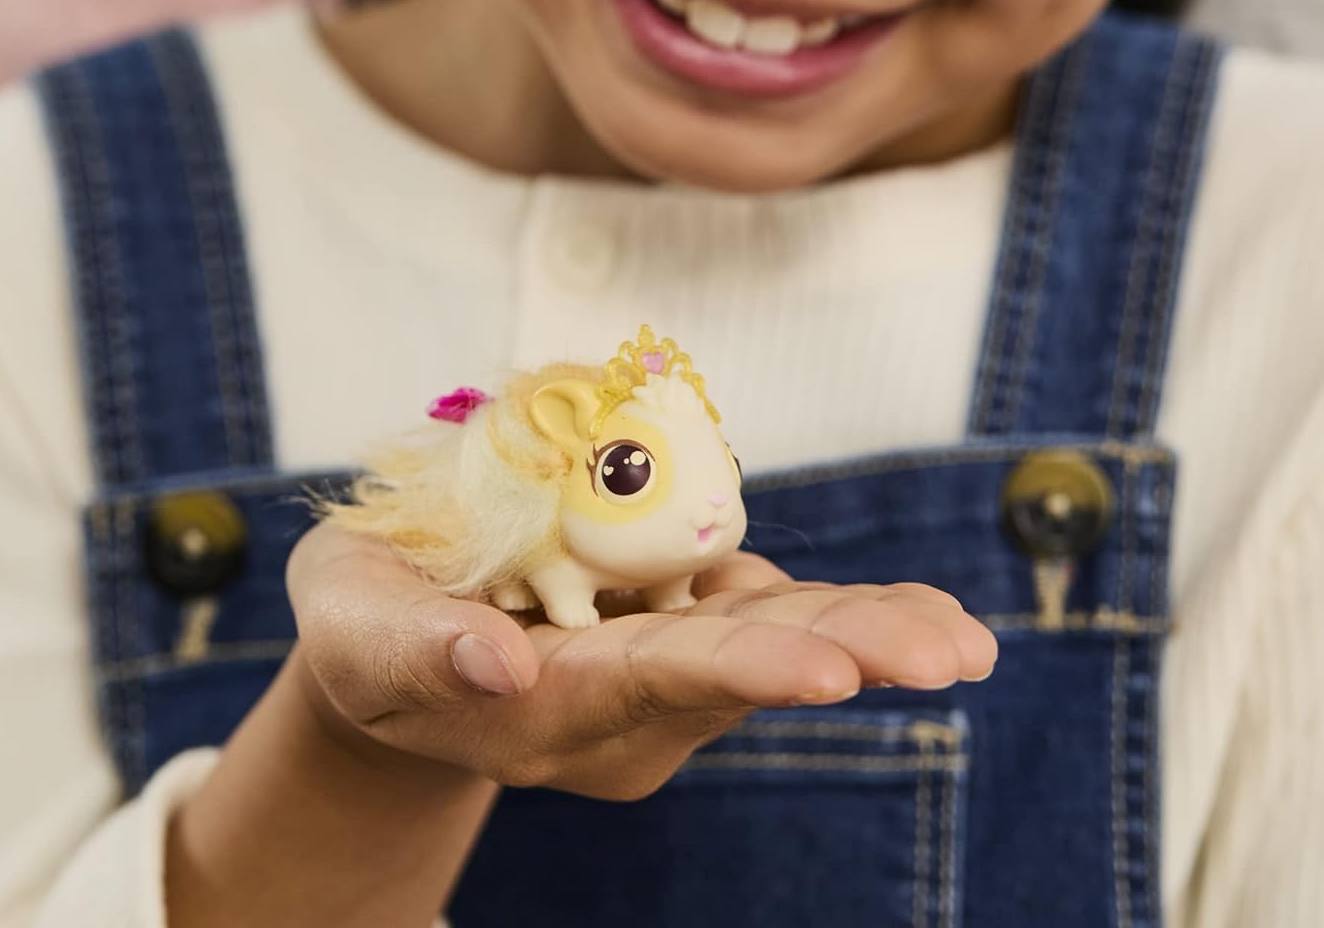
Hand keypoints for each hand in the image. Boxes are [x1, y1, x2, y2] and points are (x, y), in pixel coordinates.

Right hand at [287, 521, 997, 802]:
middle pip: (739, 676)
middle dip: (845, 656)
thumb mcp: (357, 628)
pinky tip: (924, 612)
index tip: (825, 671)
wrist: (396, 644)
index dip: (736, 671)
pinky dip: (844, 614)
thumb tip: (499, 664)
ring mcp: (656, 676)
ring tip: (966, 639)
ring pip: (773, 651)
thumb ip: (418, 649)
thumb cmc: (362, 628)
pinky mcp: (677, 634)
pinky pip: (771, 624)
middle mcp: (617, 709)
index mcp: (540, 710)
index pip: (648, 686)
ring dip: (870, 637)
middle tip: (952, 653)